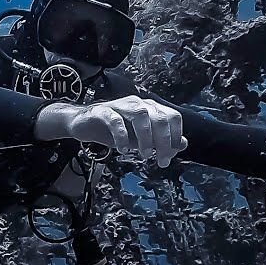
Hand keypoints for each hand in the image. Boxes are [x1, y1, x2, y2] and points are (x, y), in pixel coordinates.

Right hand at [37, 95, 188, 166]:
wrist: (82, 124)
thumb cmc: (112, 131)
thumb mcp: (140, 139)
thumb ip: (160, 141)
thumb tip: (183, 144)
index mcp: (149, 108)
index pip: (172, 116)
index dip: (176, 136)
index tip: (172, 155)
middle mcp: (137, 104)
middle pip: (159, 117)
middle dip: (164, 141)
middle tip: (161, 161)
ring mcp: (120, 106)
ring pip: (141, 115)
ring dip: (146, 137)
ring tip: (144, 155)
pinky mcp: (102, 111)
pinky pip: (116, 121)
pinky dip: (122, 136)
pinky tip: (123, 150)